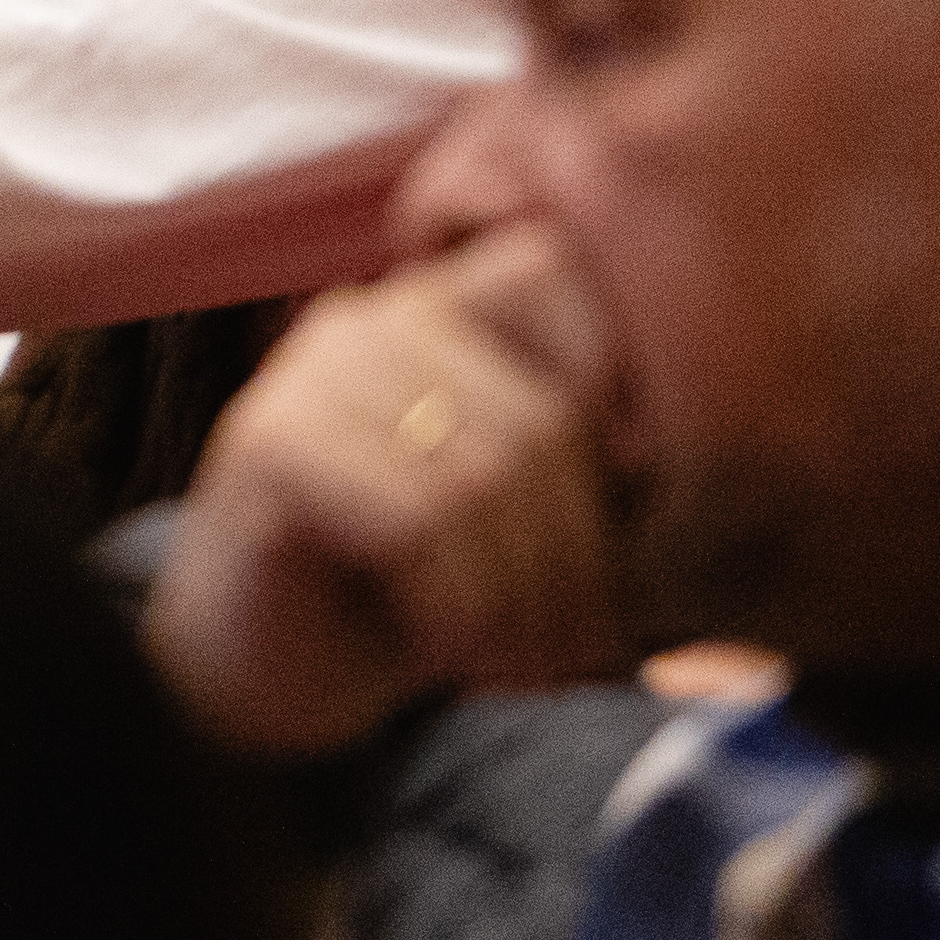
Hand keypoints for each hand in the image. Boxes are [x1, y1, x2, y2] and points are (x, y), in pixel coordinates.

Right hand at [143, 224, 632, 758]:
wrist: (254, 667)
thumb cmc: (405, 590)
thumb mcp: (511, 515)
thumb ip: (575, 460)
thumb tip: (685, 462)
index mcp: (433, 311)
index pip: (553, 272)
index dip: (612, 387)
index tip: (618, 511)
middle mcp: (366, 321)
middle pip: (540, 417)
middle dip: (577, 557)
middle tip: (582, 648)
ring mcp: (306, 376)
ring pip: (481, 473)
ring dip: (521, 597)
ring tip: (525, 665)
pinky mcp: (266, 447)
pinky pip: (411, 517)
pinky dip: (455, 605)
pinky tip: (448, 652)